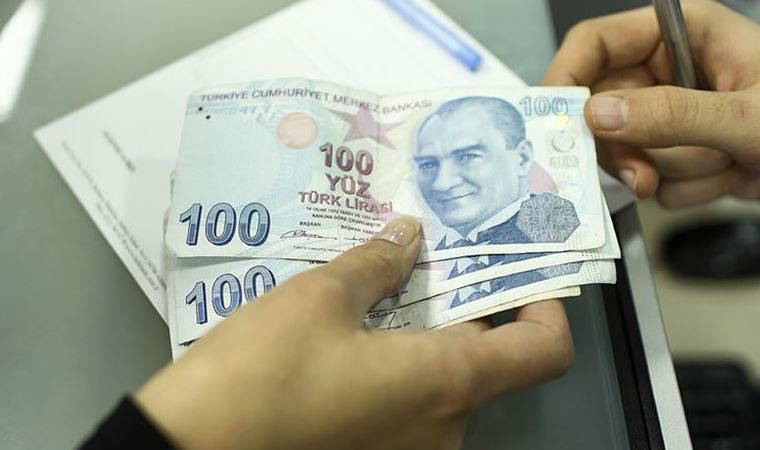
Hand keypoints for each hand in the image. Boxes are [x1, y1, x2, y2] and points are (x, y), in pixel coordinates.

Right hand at [135, 217, 572, 449]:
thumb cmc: (262, 373)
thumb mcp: (318, 300)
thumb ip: (375, 265)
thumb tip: (408, 236)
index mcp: (446, 382)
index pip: (544, 351)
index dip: (546, 306)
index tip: (516, 271)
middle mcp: (443, 427)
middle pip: (486, 361)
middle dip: (462, 307)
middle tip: (428, 257)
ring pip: (441, 382)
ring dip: (421, 335)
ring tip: (378, 288)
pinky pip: (407, 406)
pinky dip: (395, 367)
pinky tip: (350, 336)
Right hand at [545, 0, 759, 207]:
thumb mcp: (747, 115)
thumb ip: (670, 113)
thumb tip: (597, 115)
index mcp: (680, 35)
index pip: (595, 44)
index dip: (566, 79)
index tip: (552, 122)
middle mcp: (668, 72)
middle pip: (601, 109)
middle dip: (629, 149)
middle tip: (645, 174)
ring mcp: (672, 116)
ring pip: (627, 152)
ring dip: (676, 171)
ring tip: (727, 164)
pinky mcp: (680, 154)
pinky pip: (654, 179)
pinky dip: (691, 188)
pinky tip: (731, 176)